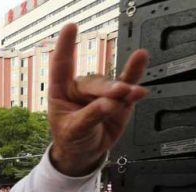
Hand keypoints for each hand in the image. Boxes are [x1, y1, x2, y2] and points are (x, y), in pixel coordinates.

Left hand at [48, 23, 148, 175]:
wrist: (84, 153)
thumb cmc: (71, 139)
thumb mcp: (74, 131)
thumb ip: (90, 116)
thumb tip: (109, 104)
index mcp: (61, 92)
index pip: (61, 66)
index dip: (65, 47)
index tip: (70, 28)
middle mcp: (80, 89)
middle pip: (94, 82)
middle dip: (106, 88)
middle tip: (117, 94)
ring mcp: (100, 93)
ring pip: (113, 85)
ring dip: (123, 88)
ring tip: (131, 94)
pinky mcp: (119, 99)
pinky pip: (128, 84)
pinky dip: (134, 75)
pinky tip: (140, 60)